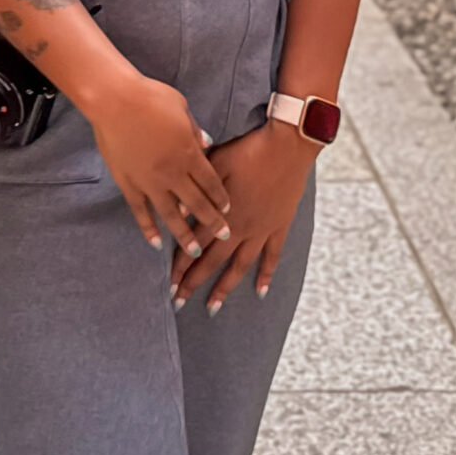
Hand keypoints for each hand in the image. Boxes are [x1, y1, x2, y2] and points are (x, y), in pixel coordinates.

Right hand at [86, 72, 232, 258]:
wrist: (115, 100)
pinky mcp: (128, 183)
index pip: (210, 182)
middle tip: (224, 236)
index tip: (228, 210)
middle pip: (197, 204)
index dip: (220, 198)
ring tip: (194, 251)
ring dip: (184, 234)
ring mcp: (149, 181)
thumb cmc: (151, 97)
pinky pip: (140, 211)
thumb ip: (195, 131)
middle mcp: (172, 173)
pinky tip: (156, 243)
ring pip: (171, 215)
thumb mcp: (182, 108)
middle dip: (212, 222)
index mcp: (189, 154)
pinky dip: (148, 228)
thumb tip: (207, 144)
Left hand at [172, 119, 315, 313]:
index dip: (180, 265)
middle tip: (178, 302)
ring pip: (239, 266)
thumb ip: (198, 189)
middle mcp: (240, 228)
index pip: (195, 244)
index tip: (169, 283)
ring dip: (224, 288)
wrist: (286, 146)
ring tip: (212, 308)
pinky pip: (272, 256)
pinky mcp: (279, 226)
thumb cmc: (248, 150)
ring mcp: (261, 230)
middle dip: (194, 282)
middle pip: (212, 261)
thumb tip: (178, 210)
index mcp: (222, 213)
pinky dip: (266, 274)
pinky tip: (260, 291)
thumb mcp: (216, 163)